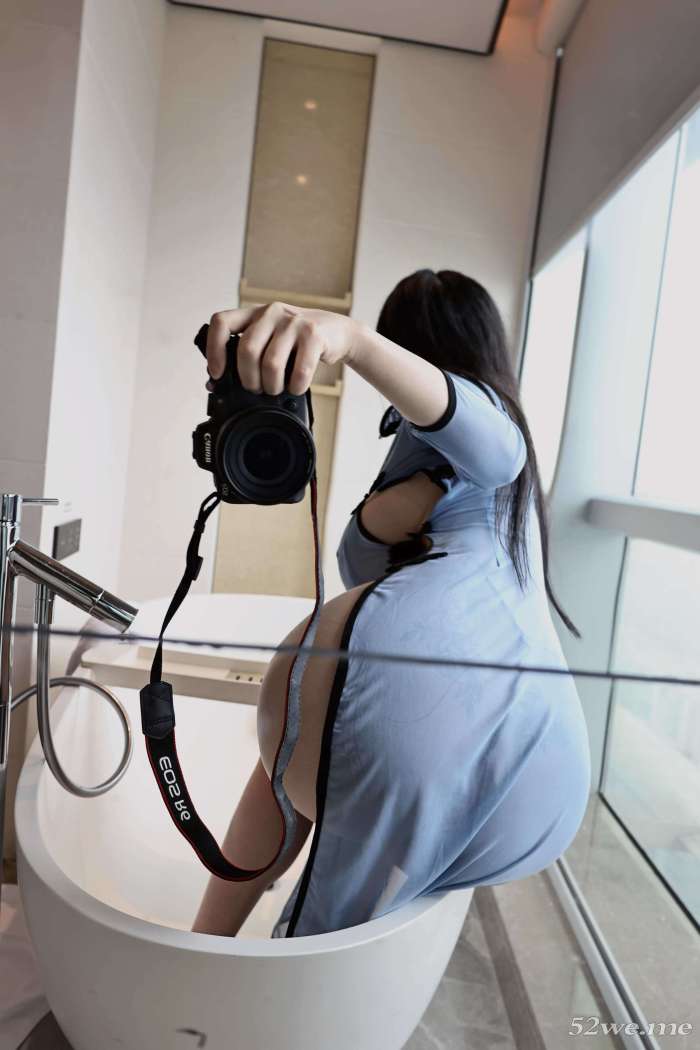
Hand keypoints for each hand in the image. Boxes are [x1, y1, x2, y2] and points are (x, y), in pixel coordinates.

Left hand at [205, 301, 358, 395]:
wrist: (336, 332)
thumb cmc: (296, 343)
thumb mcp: (269, 342)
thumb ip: (245, 356)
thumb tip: (213, 384)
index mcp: (253, 314)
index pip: (221, 323)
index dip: (214, 350)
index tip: (217, 373)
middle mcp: (271, 312)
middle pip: (246, 350)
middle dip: (249, 379)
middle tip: (256, 389)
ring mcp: (293, 322)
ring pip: (271, 364)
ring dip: (272, 386)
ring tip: (277, 389)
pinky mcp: (314, 334)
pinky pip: (299, 371)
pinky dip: (296, 387)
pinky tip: (296, 387)